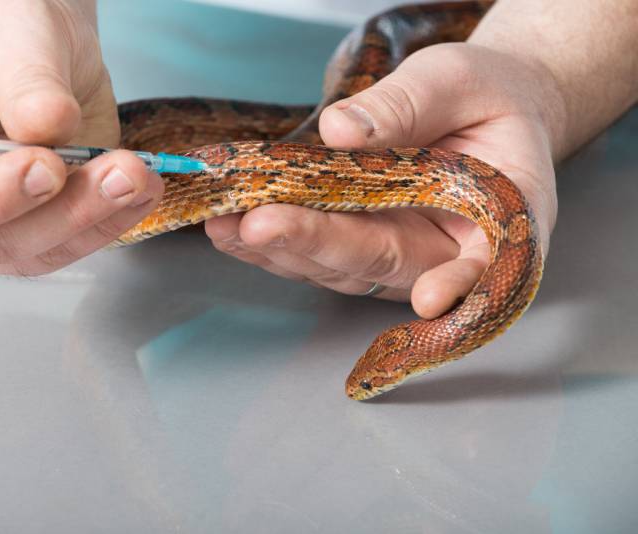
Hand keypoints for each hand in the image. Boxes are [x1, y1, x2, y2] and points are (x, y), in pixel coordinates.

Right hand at [0, 0, 163, 274]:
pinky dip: (110, 223)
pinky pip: (65, 246)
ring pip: (10, 246)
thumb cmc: (14, 29)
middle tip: (50, 165)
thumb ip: (26, 78)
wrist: (56, 52)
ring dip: (76, 218)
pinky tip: (139, 187)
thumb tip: (46, 131)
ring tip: (128, 173)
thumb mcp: (17, 30)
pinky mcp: (34, 228)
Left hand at [205, 43, 560, 317]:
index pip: (483, 261)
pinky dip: (274, 243)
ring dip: (282, 250)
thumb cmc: (485, 95)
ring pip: (340, 267)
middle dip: (318, 246)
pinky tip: (232, 229)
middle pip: (384, 262)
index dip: (456, 284)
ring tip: (228, 225)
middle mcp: (446, 250)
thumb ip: (408, 105)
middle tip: (261, 225)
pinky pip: (317, 254)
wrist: (481, 107)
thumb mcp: (456, 81)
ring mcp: (398, 253)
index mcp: (499, 218)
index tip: (431, 297)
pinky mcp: (362, 245)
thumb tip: (341, 131)